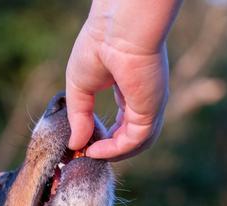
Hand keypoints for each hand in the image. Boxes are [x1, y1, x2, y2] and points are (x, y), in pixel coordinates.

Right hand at [65, 11, 172, 160]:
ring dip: (113, 154)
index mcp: (130, 89)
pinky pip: (134, 141)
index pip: (123, 123)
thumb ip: (79, 116)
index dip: (105, 138)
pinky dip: (115, 150)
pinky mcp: (150, 109)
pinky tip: (96, 151)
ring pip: (137, 143)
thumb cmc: (98, 46)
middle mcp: (144, 100)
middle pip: (131, 137)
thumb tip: (76, 145)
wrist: (116, 29)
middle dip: (110, 150)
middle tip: (87, 155)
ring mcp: (150, 106)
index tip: (85, 144)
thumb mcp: (79, 87)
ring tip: (91, 156)